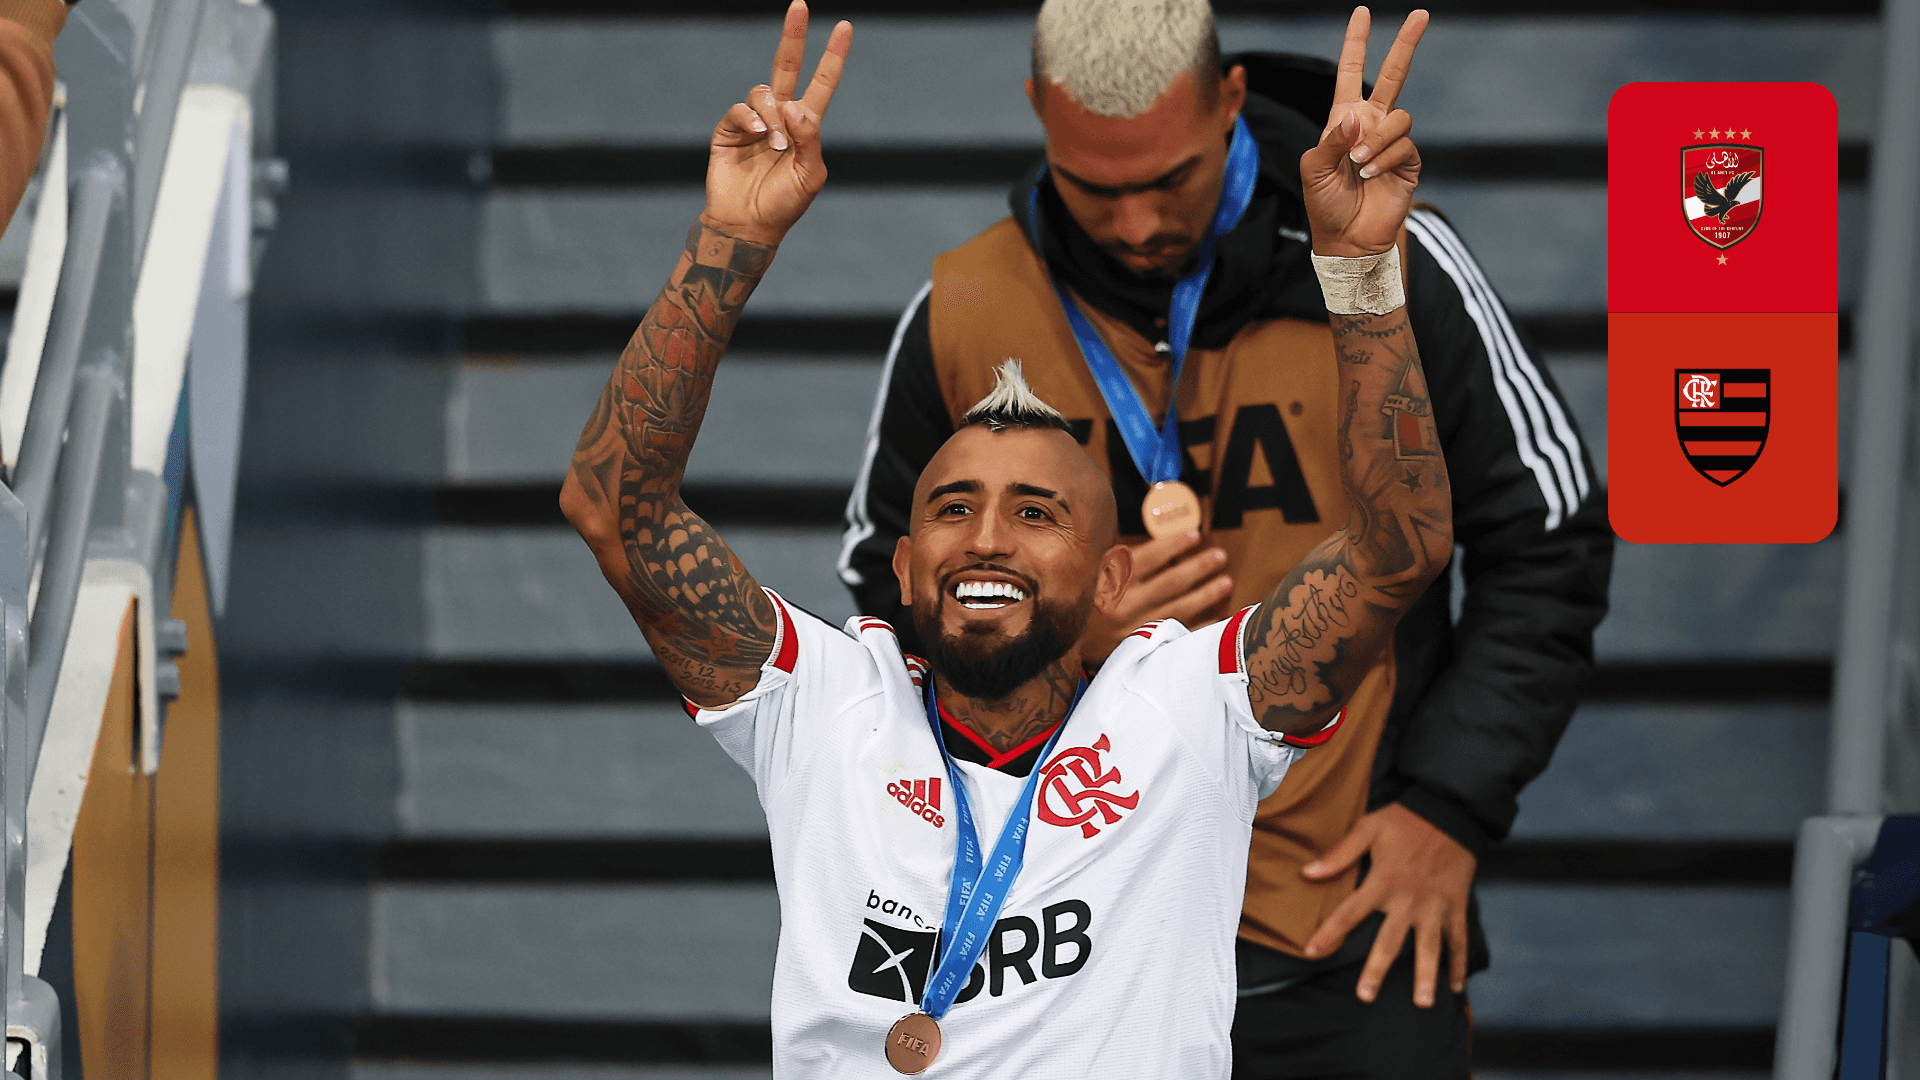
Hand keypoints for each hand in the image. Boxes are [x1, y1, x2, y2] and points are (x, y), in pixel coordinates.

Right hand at [701, 1, 851, 247]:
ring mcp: (753, 122)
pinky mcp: (729, 130)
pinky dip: (752, 119)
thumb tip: (793, 106)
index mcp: (805, 127)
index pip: (821, 84)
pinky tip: (760, 136)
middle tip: (800, 5)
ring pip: (764, 92)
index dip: (832, 57)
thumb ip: (809, 138)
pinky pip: (741, 109)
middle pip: (787, 67)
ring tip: (775, 144)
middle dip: (793, 35)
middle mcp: (780, 117)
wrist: (748, 226)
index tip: (845, 27)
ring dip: (773, 114)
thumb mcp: (810, 174)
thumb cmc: (784, 205)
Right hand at [1081, 529, 1232, 665]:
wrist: (1058, 642)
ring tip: (1225, 582)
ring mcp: (1134, 628)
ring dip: (1205, 595)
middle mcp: (1124, 604)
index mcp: (1109, 581)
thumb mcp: (1086, 573)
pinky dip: (1199, 628)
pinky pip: (1177, 636)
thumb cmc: (1077, 601)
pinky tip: (1217, 617)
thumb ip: (1115, 559)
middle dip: (1198, 567)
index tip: (1193, 533)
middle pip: (1170, 583)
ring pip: (1178, 609)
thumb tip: (1151, 540)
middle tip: (1219, 556)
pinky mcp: (1140, 647)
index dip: (1173, 545)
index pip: (1148, 558)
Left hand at [1300, 7, 1428, 257]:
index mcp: (1344, 119)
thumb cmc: (1324, 204)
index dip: (1356, 44)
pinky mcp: (1408, 161)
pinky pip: (1404, 145)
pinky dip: (1385, 158)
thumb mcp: (1313, 168)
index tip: (1362, 13)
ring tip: (1358, 166)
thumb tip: (1357, 116)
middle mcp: (1371, 124)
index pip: (1351, 73)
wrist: (1347, 239)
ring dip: (1376, 140)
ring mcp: (1392, 141)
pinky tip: (1370, 174)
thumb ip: (1331, 139)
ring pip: (1398, 118)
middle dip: (1405, 45)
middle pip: (1392, 75)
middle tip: (1421, 14)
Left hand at [1300, 802, 1474, 1006]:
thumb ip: (1339, 853)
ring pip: (1430, 947)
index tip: (1312, 952)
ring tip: (1422, 1003)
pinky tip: (1455, 986)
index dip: (1329, 933)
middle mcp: (1408, 899)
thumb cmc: (1405, 821)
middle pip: (1390, 940)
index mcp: (1383, 881)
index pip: (1350, 913)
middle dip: (1376, 969)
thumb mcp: (1368, 828)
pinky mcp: (1456, 907)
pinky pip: (1459, 940)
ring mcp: (1434, 906)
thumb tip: (1307, 872)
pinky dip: (1459, 963)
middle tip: (1365, 996)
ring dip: (1426, 976)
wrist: (1450, 812)